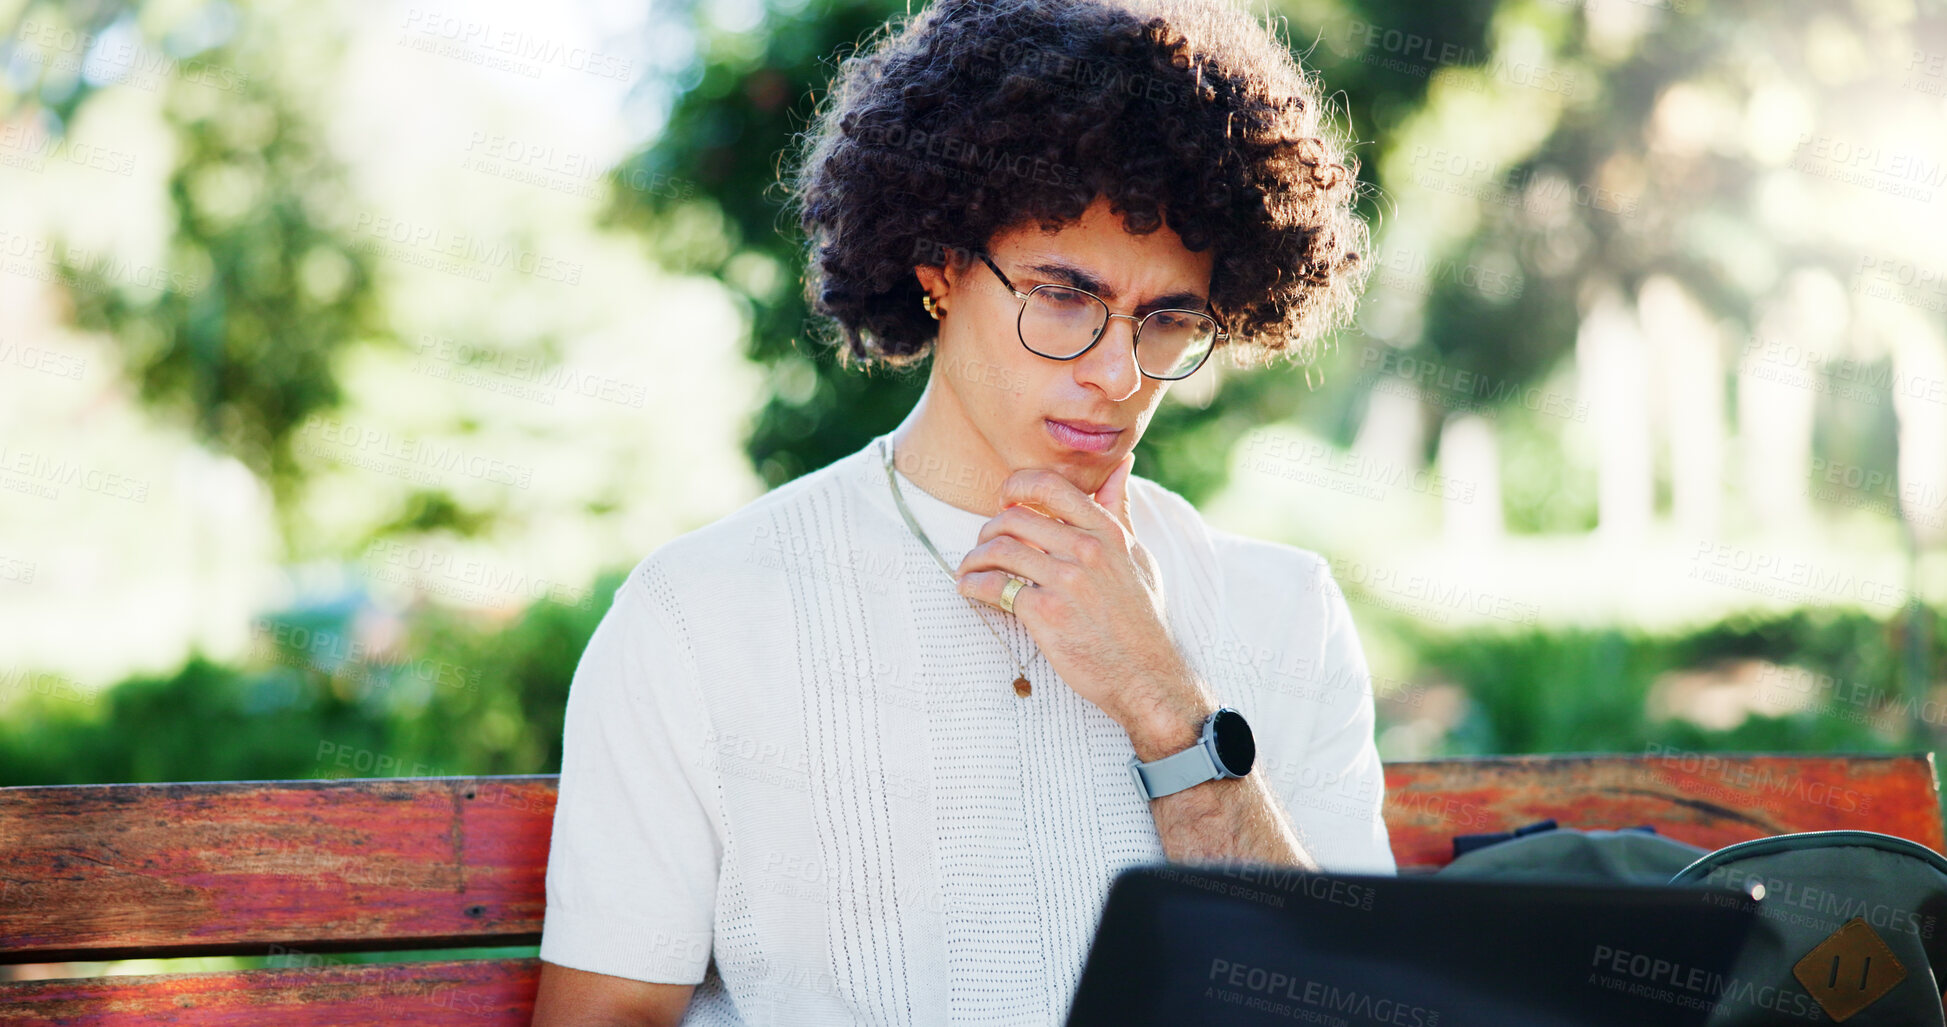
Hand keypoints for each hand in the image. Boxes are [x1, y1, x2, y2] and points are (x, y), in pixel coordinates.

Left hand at [954, 452, 1209, 740]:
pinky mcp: (1045, 614)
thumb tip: (1121, 465)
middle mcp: (1086, 550)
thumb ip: (1119, 511)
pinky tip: (968, 589)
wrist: (1145, 676)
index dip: (1017, 485)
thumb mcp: (1138, 557)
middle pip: (1014, 518)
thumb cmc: (1140, 618)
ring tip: (970, 569)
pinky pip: (993, 587)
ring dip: (974, 559)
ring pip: (999, 550)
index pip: (1050, 486)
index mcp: (1107, 531)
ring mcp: (1065, 581)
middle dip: (989, 530)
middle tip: (984, 544)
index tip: (1005, 498)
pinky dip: (972, 585)